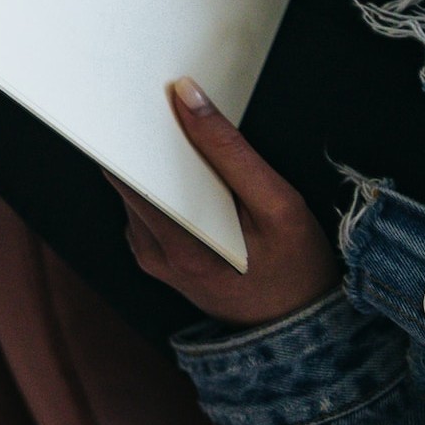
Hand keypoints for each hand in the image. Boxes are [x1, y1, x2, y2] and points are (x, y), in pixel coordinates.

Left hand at [111, 77, 340, 326]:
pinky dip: (161, 186)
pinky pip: (146, 207)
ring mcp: (150, 257)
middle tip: (165, 104)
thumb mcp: (280, 206)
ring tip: (181, 136)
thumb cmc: (296, 268)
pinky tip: (190, 173)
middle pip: (126, 176)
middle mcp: (151, 252)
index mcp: (177, 244)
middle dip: (144, 140)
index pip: (127, 170)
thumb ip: (231, 152)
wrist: (298, 328)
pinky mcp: (157, 257)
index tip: (142, 96)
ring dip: (153, 163)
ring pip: (134, 190)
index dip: (130, 129)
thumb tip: (187, 97)